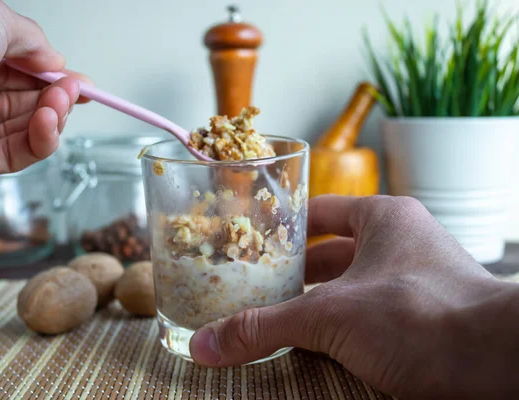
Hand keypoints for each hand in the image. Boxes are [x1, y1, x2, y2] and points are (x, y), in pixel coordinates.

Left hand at [0, 0, 90, 195]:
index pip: (14, 68)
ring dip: (53, 115)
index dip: (51, 74)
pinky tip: (49, 123)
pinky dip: (42, 140)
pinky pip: (16, 154)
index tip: (79, 80)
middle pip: (22, 99)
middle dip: (57, 94)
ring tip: (61, 103)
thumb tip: (53, 58)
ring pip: (24, 127)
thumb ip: (30, 38)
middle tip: (75, 91)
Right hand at [190, 195, 518, 398]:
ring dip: (318, 306)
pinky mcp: (425, 319)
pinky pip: (372, 317)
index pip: (320, 212)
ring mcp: (417, 282)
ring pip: (353, 289)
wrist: (502, 365)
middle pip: (334, 254)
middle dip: (295, 275)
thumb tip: (206, 343)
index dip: (284, 227)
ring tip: (277, 322)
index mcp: (384, 219)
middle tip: (255, 290)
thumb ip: (265, 328)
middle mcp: (403, 244)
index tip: (253, 243)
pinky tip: (317, 350)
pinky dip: (343, 330)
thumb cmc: (426, 316)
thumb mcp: (331, 317)